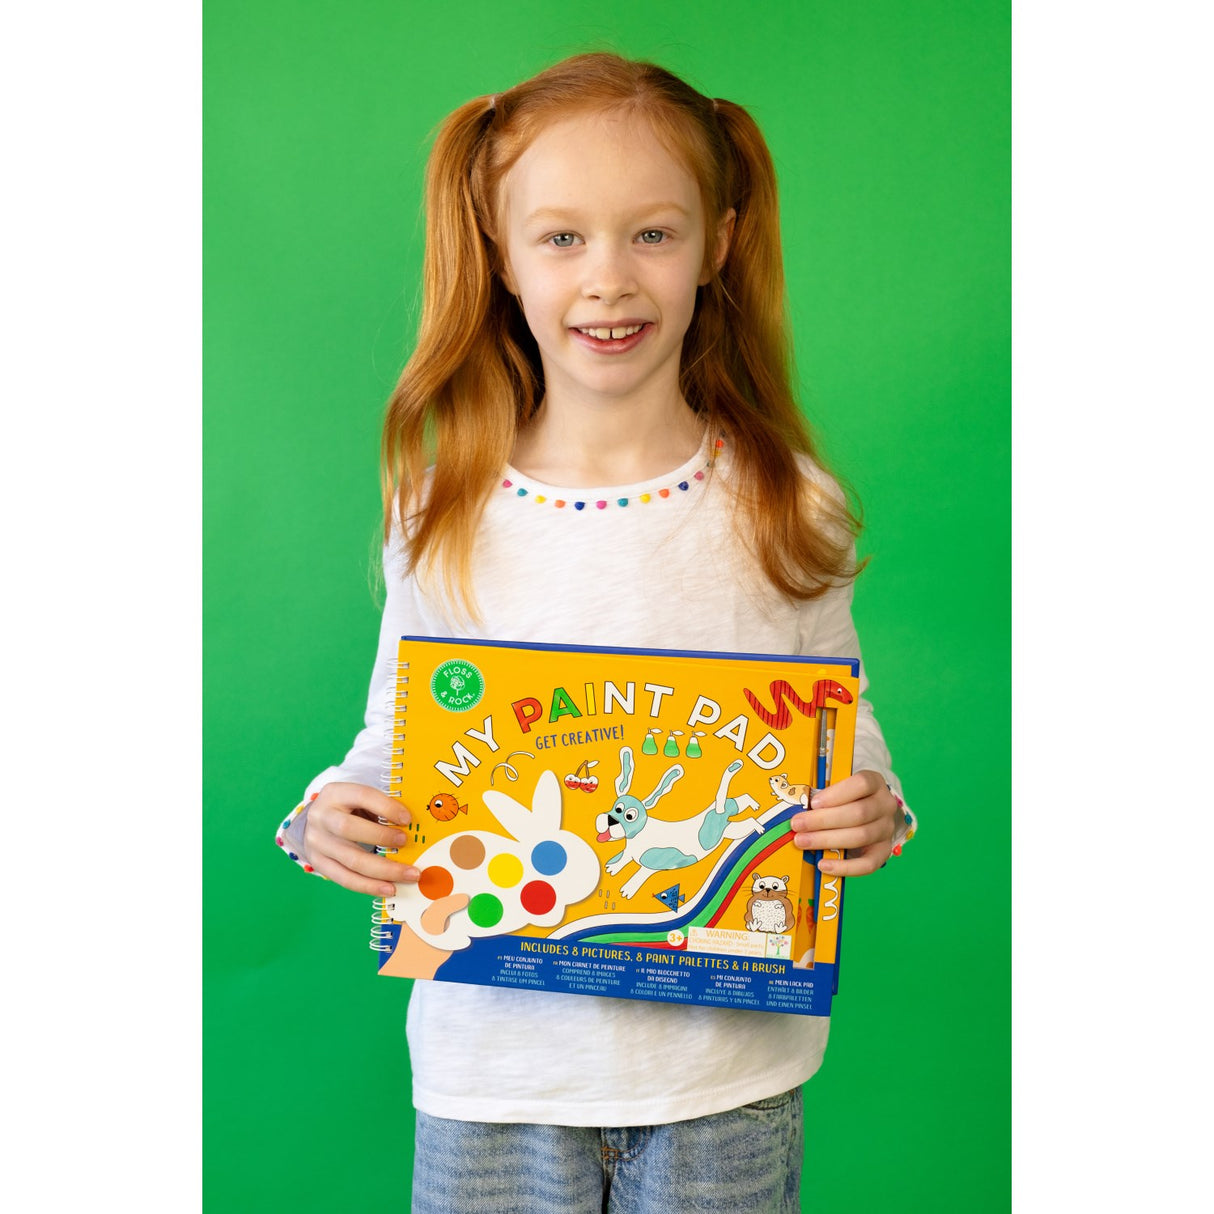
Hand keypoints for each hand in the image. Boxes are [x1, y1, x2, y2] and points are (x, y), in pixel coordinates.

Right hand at [302, 781, 420, 896]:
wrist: (316, 822)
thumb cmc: (348, 809)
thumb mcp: (360, 800)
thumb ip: (381, 809)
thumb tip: (411, 825)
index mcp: (335, 793)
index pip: (361, 796)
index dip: (386, 807)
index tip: (407, 818)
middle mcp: (322, 817)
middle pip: (349, 829)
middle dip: (382, 837)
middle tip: (406, 843)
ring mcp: (317, 842)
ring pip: (351, 860)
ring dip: (383, 870)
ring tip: (408, 875)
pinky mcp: (319, 864)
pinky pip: (345, 879)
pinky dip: (369, 886)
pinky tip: (389, 888)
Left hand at [789, 770, 898, 876]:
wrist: (868, 811)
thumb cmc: (846, 797)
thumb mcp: (837, 787)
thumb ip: (823, 793)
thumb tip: (796, 803)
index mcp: (875, 782)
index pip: (862, 784)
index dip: (836, 794)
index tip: (813, 802)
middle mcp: (885, 805)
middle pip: (858, 813)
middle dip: (823, 820)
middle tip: (797, 825)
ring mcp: (886, 829)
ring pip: (861, 836)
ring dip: (827, 840)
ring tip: (802, 842)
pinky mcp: (883, 851)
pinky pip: (868, 864)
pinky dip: (845, 867)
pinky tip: (823, 864)